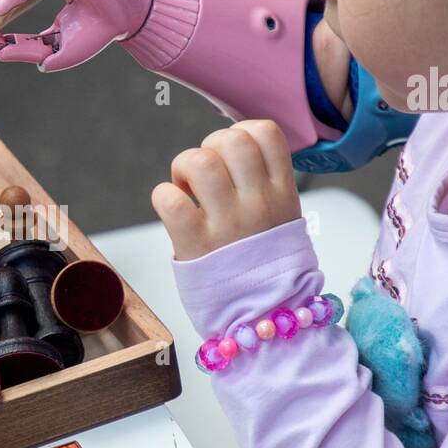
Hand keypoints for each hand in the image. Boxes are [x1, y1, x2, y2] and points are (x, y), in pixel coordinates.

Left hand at [152, 120, 301, 260]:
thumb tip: (233, 149)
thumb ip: (264, 184)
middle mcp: (258, 203)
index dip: (241, 132)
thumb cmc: (266, 265)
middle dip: (209, 146)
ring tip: (187, 188)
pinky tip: (174, 209)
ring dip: (184, 167)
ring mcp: (228, 223)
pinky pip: (170, 199)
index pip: (266, 133)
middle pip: (231, 139)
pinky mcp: (196, 244)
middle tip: (205, 174)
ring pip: (199, 161)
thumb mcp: (283, 219)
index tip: (232, 156)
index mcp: (283, 193)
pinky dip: (164, 196)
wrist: (265, 315)